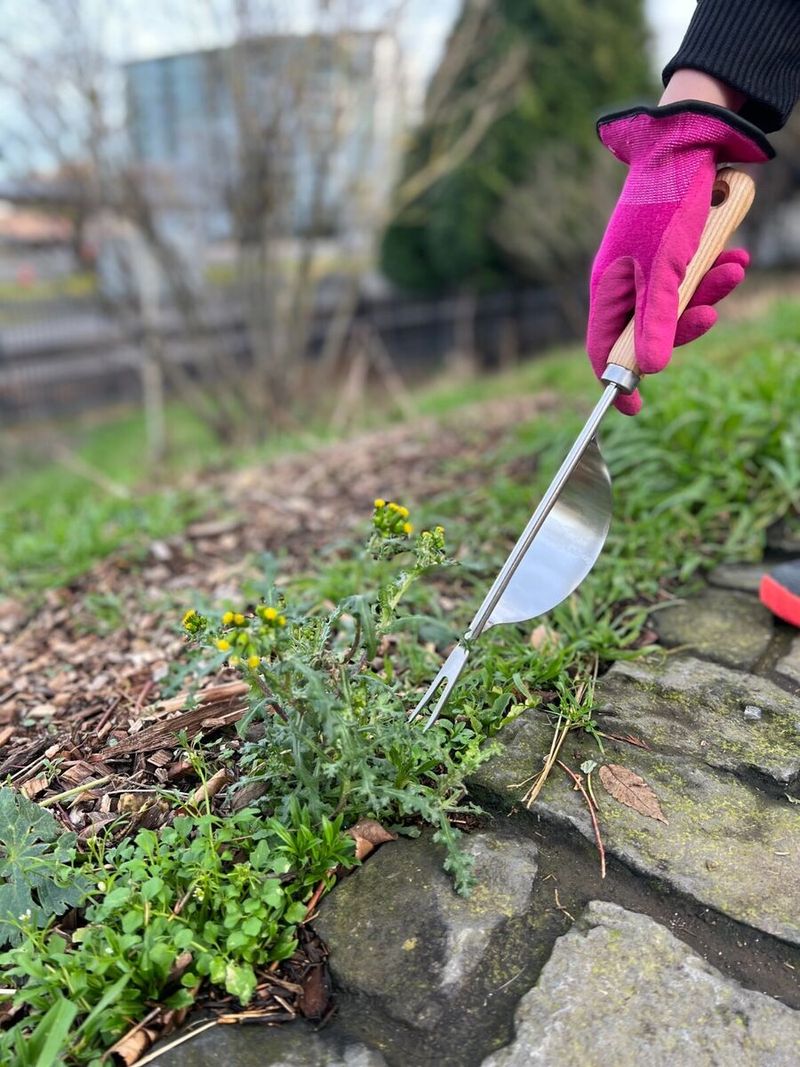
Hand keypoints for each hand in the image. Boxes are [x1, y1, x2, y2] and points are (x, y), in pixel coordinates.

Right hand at [587, 103, 770, 413]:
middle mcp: (625, 283)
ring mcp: (649, 269)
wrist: (690, 141)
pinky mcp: (674, 253)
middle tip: (711, 314)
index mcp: (608, 289)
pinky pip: (694, 280)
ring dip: (711, 292)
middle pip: (649, 331)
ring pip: (678, 306)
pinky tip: (736, 257)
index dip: (617, 380)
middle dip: (685, 325)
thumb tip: (649, 373)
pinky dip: (717, 272)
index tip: (635, 409)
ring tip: (736, 269)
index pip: (603, 349)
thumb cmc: (666, 204)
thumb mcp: (664, 270)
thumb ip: (657, 322)